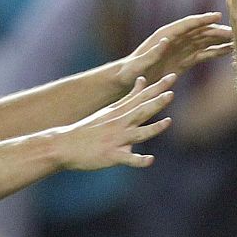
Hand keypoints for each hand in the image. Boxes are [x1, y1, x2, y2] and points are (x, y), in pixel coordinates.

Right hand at [52, 74, 174, 170]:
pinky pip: (128, 159)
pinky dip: (139, 160)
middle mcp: (119, 123)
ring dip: (153, 128)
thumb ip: (129, 97)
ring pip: (138, 133)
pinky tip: (150, 160)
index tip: (172, 76)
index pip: (141, 96)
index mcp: (119, 112)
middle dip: (157, 102)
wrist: (64, 145)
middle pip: (141, 111)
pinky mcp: (111, 155)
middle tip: (171, 92)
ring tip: (168, 122)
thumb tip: (144, 80)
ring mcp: (115, 139)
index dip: (157, 87)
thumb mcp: (109, 109)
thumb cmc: (88, 129)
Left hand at [120, 12, 232, 87]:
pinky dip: (215, 52)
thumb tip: (166, 40)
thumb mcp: (140, 63)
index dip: (202, 20)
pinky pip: (203, 54)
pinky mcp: (184, 60)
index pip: (187, 25)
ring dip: (220, 40)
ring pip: (205, 41)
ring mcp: (181, 49)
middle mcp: (176, 39)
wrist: (127, 79)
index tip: (218, 16)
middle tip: (236, 32)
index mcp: (165, 36)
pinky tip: (229, 51)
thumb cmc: (131, 72)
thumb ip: (152, 53)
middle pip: (200, 31)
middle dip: (217, 30)